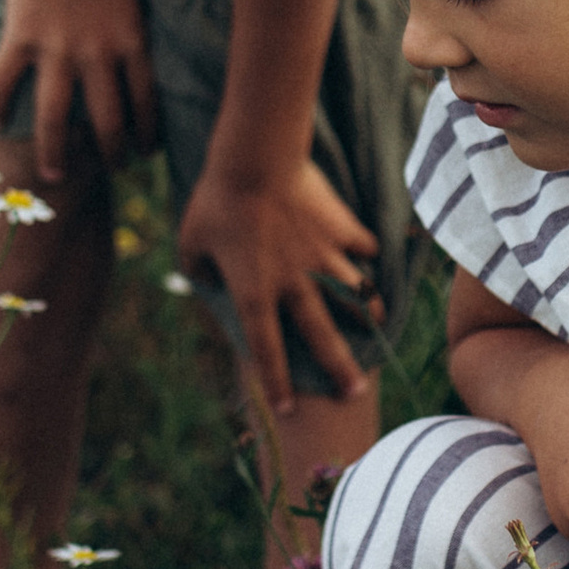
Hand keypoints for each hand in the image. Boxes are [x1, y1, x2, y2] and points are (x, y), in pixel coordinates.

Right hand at [0, 0, 155, 183]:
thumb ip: (144, 8)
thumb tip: (159, 11)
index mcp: (132, 41)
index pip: (147, 102)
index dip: (148, 133)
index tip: (147, 152)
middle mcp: (97, 55)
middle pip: (108, 121)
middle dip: (112, 153)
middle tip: (112, 169)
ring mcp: (57, 50)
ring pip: (56, 117)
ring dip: (56, 151)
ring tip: (53, 175)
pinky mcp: (21, 38)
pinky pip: (4, 80)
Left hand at [176, 154, 381, 413]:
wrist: (255, 158)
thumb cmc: (215, 201)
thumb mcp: (190, 242)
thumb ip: (196, 270)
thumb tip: (204, 278)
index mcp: (256, 294)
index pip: (266, 350)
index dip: (276, 383)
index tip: (288, 410)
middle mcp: (296, 283)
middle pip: (323, 336)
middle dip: (339, 368)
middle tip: (354, 393)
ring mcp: (324, 256)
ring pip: (356, 295)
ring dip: (367, 314)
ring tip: (377, 325)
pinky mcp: (341, 228)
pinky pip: (362, 248)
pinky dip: (367, 257)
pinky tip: (370, 260)